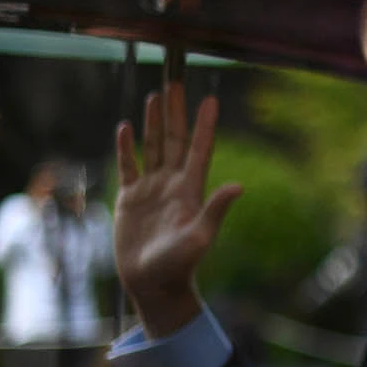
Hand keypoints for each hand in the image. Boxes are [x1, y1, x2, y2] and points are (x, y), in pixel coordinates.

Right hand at [113, 82, 241, 337]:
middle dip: (176, 112)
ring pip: (153, 147)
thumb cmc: (179, 265)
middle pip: (174, 140)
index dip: (204, 124)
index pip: (198, 149)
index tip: (210, 98)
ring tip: (156, 96)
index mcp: (191, 190)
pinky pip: (129, 166)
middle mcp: (173, 184)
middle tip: (176, 82)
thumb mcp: (199, 237)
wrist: (153, 285)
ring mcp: (151, 190)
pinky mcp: (130, 199)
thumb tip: (239, 186)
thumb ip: (215, 210)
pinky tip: (127, 127)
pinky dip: (127, 147)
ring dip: (154, 122)